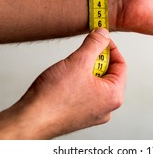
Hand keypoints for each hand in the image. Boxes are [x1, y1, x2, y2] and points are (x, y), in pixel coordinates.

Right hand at [0, 28, 125, 138]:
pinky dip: (78, 81)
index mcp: (113, 96)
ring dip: (86, 69)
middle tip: (84, 50)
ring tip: (71, 65)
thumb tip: (103, 34)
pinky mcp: (79, 115)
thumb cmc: (53, 99)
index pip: (121, 65)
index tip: (101, 38)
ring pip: (96, 83)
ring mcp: (93, 113)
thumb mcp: (78, 61)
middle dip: (97, 59)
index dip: (111, 48)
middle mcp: (107, 108)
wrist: (30, 119)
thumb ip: (94, 44)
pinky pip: (85, 92)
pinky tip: (65, 78)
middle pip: (109, 74)